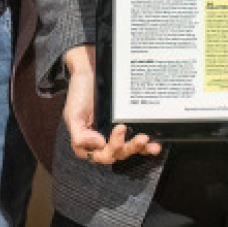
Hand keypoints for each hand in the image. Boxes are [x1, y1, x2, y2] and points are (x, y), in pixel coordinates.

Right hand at [62, 46, 161, 164]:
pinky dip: (145, 144)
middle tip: (140, 138)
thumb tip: (99, 145)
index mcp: (87, 142)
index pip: (102, 155)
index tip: (120, 128)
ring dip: (140, 149)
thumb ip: (80, 136)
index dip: (113, 148)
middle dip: (129, 147)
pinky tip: (154, 143)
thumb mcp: (73, 115)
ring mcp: (113, 133)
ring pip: (127, 148)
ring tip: (149, 142)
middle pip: (117, 153)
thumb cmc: (79, 93)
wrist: (90, 71)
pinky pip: (134, 137)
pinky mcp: (126, 124)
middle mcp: (101, 140)